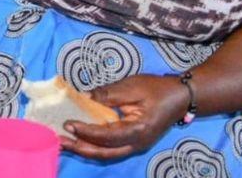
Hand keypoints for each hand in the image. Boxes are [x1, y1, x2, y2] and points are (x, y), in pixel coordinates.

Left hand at [61, 74, 188, 159]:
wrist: (183, 96)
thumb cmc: (160, 89)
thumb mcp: (134, 86)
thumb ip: (108, 94)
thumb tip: (84, 98)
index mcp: (139, 130)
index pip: (106, 135)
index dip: (85, 130)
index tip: (68, 123)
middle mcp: (137, 144)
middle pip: (103, 152)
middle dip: (79, 147)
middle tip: (59, 140)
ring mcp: (136, 146)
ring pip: (106, 154)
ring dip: (85, 149)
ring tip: (65, 142)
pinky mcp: (134, 143)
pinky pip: (110, 149)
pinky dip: (94, 145)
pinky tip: (81, 139)